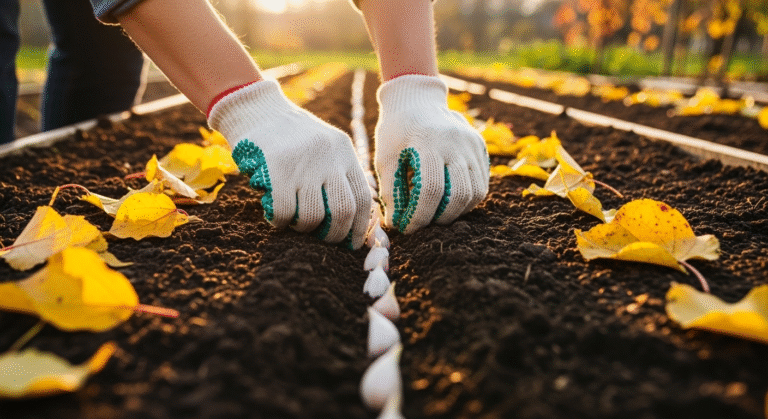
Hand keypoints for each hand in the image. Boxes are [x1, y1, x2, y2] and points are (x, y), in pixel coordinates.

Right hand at [208, 79, 371, 248]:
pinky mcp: (277, 168)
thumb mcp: (324, 145)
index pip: (363, 198)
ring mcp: (304, 162)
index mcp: (344, 151)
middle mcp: (329, 157)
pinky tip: (276, 217)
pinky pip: (285, 211)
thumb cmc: (290, 136)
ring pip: (314, 215)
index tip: (352, 244)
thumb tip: (348, 220)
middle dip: (334, 234)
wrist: (256, 108)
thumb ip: (337, 173)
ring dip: (304, 228)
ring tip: (295, 222)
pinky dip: (281, 222)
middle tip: (322, 238)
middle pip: (343, 210)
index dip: (359, 227)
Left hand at [374, 75, 488, 232]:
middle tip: (424, 224)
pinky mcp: (480, 147)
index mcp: (428, 142)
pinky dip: (467, 200)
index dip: (419, 216)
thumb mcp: (385, 157)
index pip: (430, 189)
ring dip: (457, 212)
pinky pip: (481, 183)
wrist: (416, 100)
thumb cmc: (396, 131)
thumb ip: (390, 190)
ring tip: (437, 215)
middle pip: (459, 194)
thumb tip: (395, 224)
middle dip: (440, 218)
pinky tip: (449, 202)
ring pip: (475, 192)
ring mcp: (472, 144)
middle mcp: (456, 142)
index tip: (407, 228)